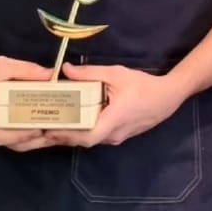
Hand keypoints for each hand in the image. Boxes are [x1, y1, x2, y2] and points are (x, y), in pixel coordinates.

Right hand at [0, 57, 55, 150]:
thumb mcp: (1, 66)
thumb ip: (25, 70)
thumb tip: (51, 75)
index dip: (18, 136)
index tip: (36, 130)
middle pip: (11, 144)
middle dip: (34, 141)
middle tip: (56, 133)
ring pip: (15, 143)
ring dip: (35, 141)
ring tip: (55, 134)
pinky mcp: (0, 128)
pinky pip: (15, 137)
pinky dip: (30, 136)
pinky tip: (46, 129)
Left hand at [45, 63, 185, 147]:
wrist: (168, 97)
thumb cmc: (143, 85)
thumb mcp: (116, 74)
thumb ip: (90, 73)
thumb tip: (65, 70)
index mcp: (113, 120)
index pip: (87, 136)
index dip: (67, 135)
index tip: (49, 129)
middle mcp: (114, 134)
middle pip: (84, 140)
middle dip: (64, 136)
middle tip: (43, 127)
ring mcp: (117, 138)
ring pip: (90, 140)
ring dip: (73, 134)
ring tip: (54, 124)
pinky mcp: (119, 136)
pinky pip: (97, 136)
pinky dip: (83, 131)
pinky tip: (73, 122)